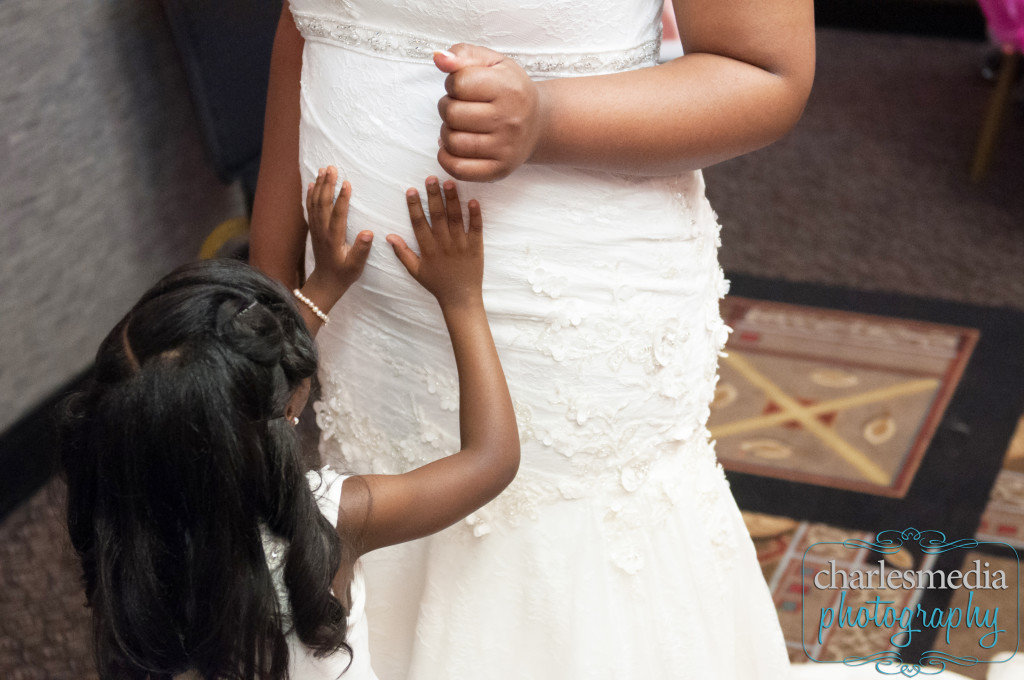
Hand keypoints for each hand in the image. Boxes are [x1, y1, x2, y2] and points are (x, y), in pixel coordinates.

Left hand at [303, 166, 373, 307]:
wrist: (326, 282)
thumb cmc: (344, 274)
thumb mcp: (356, 266)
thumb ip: (361, 250)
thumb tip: (368, 232)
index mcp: (334, 239)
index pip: (337, 214)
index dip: (342, 198)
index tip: (347, 183)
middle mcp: (322, 231)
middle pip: (323, 204)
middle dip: (327, 185)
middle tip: (332, 168)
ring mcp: (316, 229)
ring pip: (315, 203)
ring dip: (319, 185)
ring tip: (323, 169)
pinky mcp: (314, 229)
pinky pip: (310, 209)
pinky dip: (310, 195)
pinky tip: (312, 183)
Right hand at [387, 177, 483, 309]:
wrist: (460, 298)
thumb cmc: (436, 284)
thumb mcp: (415, 271)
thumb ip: (402, 253)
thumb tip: (389, 236)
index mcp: (428, 249)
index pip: (418, 223)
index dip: (414, 206)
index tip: (411, 190)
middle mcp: (443, 244)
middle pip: (437, 216)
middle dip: (433, 196)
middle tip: (431, 178)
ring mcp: (460, 245)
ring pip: (455, 218)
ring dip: (452, 200)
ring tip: (449, 182)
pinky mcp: (476, 247)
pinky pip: (476, 229)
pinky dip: (475, 215)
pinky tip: (473, 200)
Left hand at [434, 44, 543, 181]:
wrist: (538, 123)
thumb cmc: (510, 90)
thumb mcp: (493, 64)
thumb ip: (464, 55)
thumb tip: (439, 58)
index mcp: (508, 88)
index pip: (458, 83)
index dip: (453, 83)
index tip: (463, 87)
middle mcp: (510, 120)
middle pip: (451, 113)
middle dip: (448, 107)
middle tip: (461, 107)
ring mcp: (505, 148)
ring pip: (452, 141)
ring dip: (447, 132)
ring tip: (460, 126)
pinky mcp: (499, 170)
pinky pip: (458, 169)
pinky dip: (447, 158)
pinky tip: (454, 147)